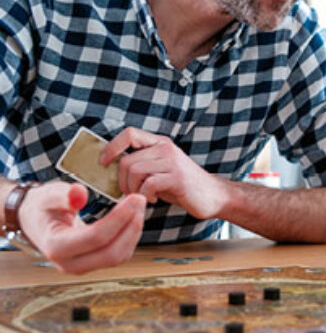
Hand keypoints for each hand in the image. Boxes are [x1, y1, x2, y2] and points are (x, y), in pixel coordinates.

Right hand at [17, 182, 145, 273]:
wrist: (37, 222)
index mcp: (56, 247)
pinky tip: (133, 217)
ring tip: (139, 207)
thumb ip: (64, 195)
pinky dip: (130, 237)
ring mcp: (82, 267)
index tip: (134, 198)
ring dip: (134, 232)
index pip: (95, 237)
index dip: (119, 217)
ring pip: (118, 257)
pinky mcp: (93, 264)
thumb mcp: (49, 195)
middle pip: (111, 253)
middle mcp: (69, 264)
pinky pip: (119, 256)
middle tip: (141, 201)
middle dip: (131, 227)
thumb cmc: (44, 207)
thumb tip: (81, 194)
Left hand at [101, 127, 225, 219]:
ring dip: (132, 190)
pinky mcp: (177, 178)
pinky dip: (145, 196)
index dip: (112, 147)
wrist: (214, 196)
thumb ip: (142, 164)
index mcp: (161, 143)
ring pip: (134, 172)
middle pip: (126, 161)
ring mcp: (173, 162)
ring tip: (144, 196)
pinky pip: (148, 184)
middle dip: (121, 182)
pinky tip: (154, 199)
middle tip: (130, 192)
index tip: (103, 163)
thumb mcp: (161, 169)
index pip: (129, 133)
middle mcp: (166, 148)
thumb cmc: (183, 186)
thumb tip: (111, 169)